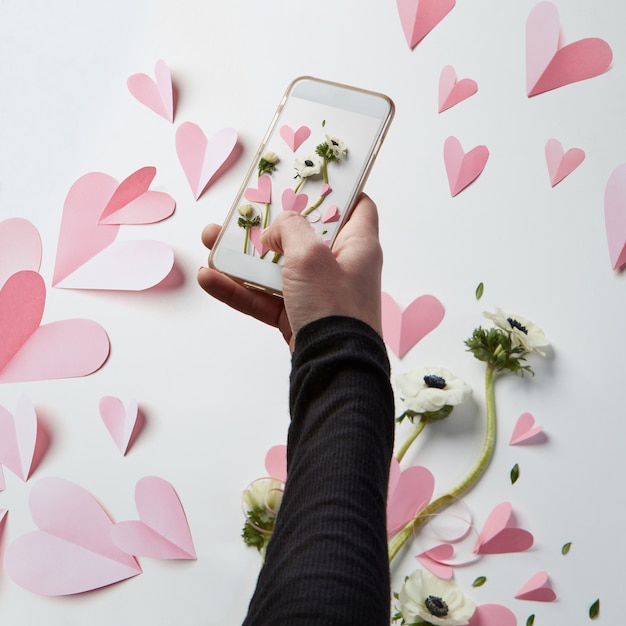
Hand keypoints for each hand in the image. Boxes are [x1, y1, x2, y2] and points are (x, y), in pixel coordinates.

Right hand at [198, 194, 382, 349]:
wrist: (333, 368)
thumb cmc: (334, 307)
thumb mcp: (311, 255)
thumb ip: (291, 228)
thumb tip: (276, 231)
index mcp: (357, 246)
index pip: (357, 207)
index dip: (339, 191)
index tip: (311, 181)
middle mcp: (339, 267)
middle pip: (304, 236)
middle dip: (269, 223)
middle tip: (244, 211)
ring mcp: (317, 294)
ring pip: (276, 267)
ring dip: (243, 256)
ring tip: (210, 240)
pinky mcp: (297, 316)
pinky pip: (265, 298)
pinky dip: (239, 289)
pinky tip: (210, 278)